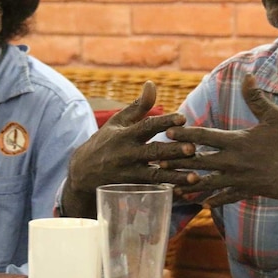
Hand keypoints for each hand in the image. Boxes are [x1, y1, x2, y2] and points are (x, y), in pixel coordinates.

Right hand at [67, 81, 197, 195]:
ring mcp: (129, 174)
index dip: (164, 122)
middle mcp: (127, 154)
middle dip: (173, 151)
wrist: (82, 172)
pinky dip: (168, 192)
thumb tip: (152, 84)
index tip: (182, 118)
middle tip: (192, 148)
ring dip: (176, 177)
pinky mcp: (131, 189)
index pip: (146, 126)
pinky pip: (152, 191)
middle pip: (153, 152)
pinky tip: (185, 193)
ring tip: (195, 177)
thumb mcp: (117, 122)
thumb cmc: (106, 142)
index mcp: (125, 135)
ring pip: (155, 175)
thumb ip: (138, 106)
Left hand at [162, 74, 277, 205]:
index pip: (204, 136)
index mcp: (237, 141)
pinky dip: (213, 200)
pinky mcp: (249, 192)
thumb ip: (256, 98)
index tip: (166, 131)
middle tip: (157, 161)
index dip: (184, 133)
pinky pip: (226, 197)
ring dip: (188, 185)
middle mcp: (234, 161)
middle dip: (177, 161)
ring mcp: (240, 179)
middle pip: (198, 161)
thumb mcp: (274, 116)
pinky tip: (201, 203)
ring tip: (172, 187)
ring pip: (208, 183)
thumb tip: (247, 76)